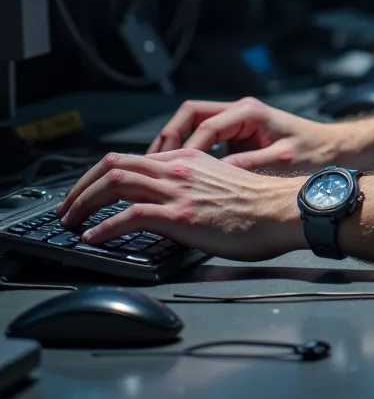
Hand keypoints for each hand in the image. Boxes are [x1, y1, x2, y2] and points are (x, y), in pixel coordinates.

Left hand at [55, 148, 303, 260]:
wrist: (281, 210)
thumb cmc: (259, 206)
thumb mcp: (220, 184)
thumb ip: (192, 188)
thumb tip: (170, 206)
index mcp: (186, 160)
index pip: (130, 159)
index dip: (100, 176)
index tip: (87, 195)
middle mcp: (177, 168)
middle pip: (113, 165)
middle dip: (81, 186)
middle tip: (67, 208)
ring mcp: (176, 190)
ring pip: (115, 183)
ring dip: (84, 203)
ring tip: (70, 221)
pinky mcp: (178, 214)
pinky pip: (129, 215)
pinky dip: (104, 227)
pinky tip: (93, 238)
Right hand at [148, 96, 342, 171]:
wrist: (335, 151)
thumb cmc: (314, 154)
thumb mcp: (281, 162)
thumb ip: (248, 166)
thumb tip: (216, 176)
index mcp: (248, 113)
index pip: (204, 125)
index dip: (185, 148)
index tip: (171, 169)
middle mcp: (239, 112)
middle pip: (190, 116)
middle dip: (169, 138)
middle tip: (152, 164)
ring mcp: (237, 124)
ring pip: (194, 126)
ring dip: (176, 146)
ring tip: (159, 170)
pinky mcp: (238, 138)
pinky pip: (204, 140)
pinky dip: (189, 154)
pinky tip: (181, 176)